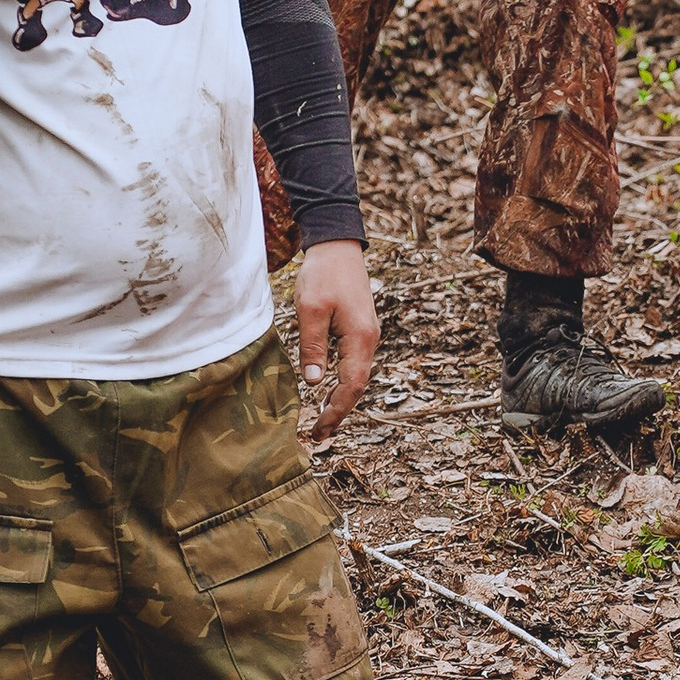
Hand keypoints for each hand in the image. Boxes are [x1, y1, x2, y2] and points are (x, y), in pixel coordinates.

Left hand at [296, 237, 377, 437]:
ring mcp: (366, 335)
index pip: (351, 386)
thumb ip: (313, 347)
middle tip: (320, 435)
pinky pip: (354, 364)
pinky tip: (329, 390)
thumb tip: (314, 383)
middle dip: (339, 412)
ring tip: (323, 420)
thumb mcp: (311, 310)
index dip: (336, 411)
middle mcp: (369, 340)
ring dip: (341, 399)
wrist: (339, 245)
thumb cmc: (323, 273)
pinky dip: (342, 382)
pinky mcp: (359, 329)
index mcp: (360, 338)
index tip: (319, 430)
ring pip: (357, 376)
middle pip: (358, 386)